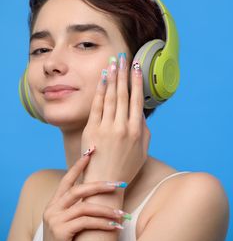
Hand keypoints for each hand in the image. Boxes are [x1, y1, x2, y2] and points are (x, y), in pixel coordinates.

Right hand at [39, 151, 127, 240]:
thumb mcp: (69, 221)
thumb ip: (77, 206)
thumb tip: (98, 192)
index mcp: (54, 202)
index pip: (67, 179)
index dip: (79, 164)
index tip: (91, 151)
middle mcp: (52, 208)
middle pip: (78, 189)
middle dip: (100, 185)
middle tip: (119, 184)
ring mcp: (55, 219)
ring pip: (85, 206)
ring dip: (106, 209)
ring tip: (123, 214)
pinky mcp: (60, 232)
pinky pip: (86, 222)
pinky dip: (103, 223)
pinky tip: (115, 226)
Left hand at [81, 54, 150, 183]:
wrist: (105, 183)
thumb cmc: (126, 168)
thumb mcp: (142, 151)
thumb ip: (144, 131)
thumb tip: (140, 114)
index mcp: (137, 131)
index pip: (137, 100)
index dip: (137, 81)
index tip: (136, 67)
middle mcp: (122, 126)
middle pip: (123, 94)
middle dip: (123, 74)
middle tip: (123, 58)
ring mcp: (106, 128)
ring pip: (111, 97)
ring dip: (112, 78)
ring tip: (113, 63)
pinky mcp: (92, 130)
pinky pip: (97, 106)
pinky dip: (100, 91)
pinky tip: (102, 79)